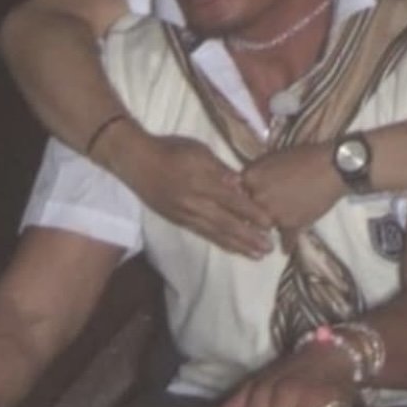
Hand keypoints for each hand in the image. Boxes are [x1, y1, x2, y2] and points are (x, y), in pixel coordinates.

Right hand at [109, 130, 274, 258]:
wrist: (137, 162)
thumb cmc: (171, 150)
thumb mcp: (199, 151)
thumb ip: (220, 169)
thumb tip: (241, 183)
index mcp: (201, 182)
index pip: (232, 201)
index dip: (251, 214)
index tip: (270, 224)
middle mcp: (194, 203)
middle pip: (226, 223)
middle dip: (249, 237)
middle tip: (268, 248)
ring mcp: (186, 214)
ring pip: (216, 233)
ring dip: (238, 245)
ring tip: (256, 255)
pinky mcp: (179, 220)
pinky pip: (203, 234)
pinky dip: (220, 242)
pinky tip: (233, 248)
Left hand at [242, 144, 343, 248]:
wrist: (333, 167)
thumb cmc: (305, 155)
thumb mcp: (274, 156)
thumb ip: (257, 171)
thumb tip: (242, 181)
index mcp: (251, 178)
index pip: (235, 191)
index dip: (241, 195)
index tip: (243, 198)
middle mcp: (258, 198)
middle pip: (247, 211)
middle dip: (251, 213)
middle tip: (256, 215)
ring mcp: (274, 214)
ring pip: (264, 226)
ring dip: (266, 228)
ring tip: (268, 233)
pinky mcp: (292, 225)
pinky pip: (286, 239)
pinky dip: (287, 244)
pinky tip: (286, 250)